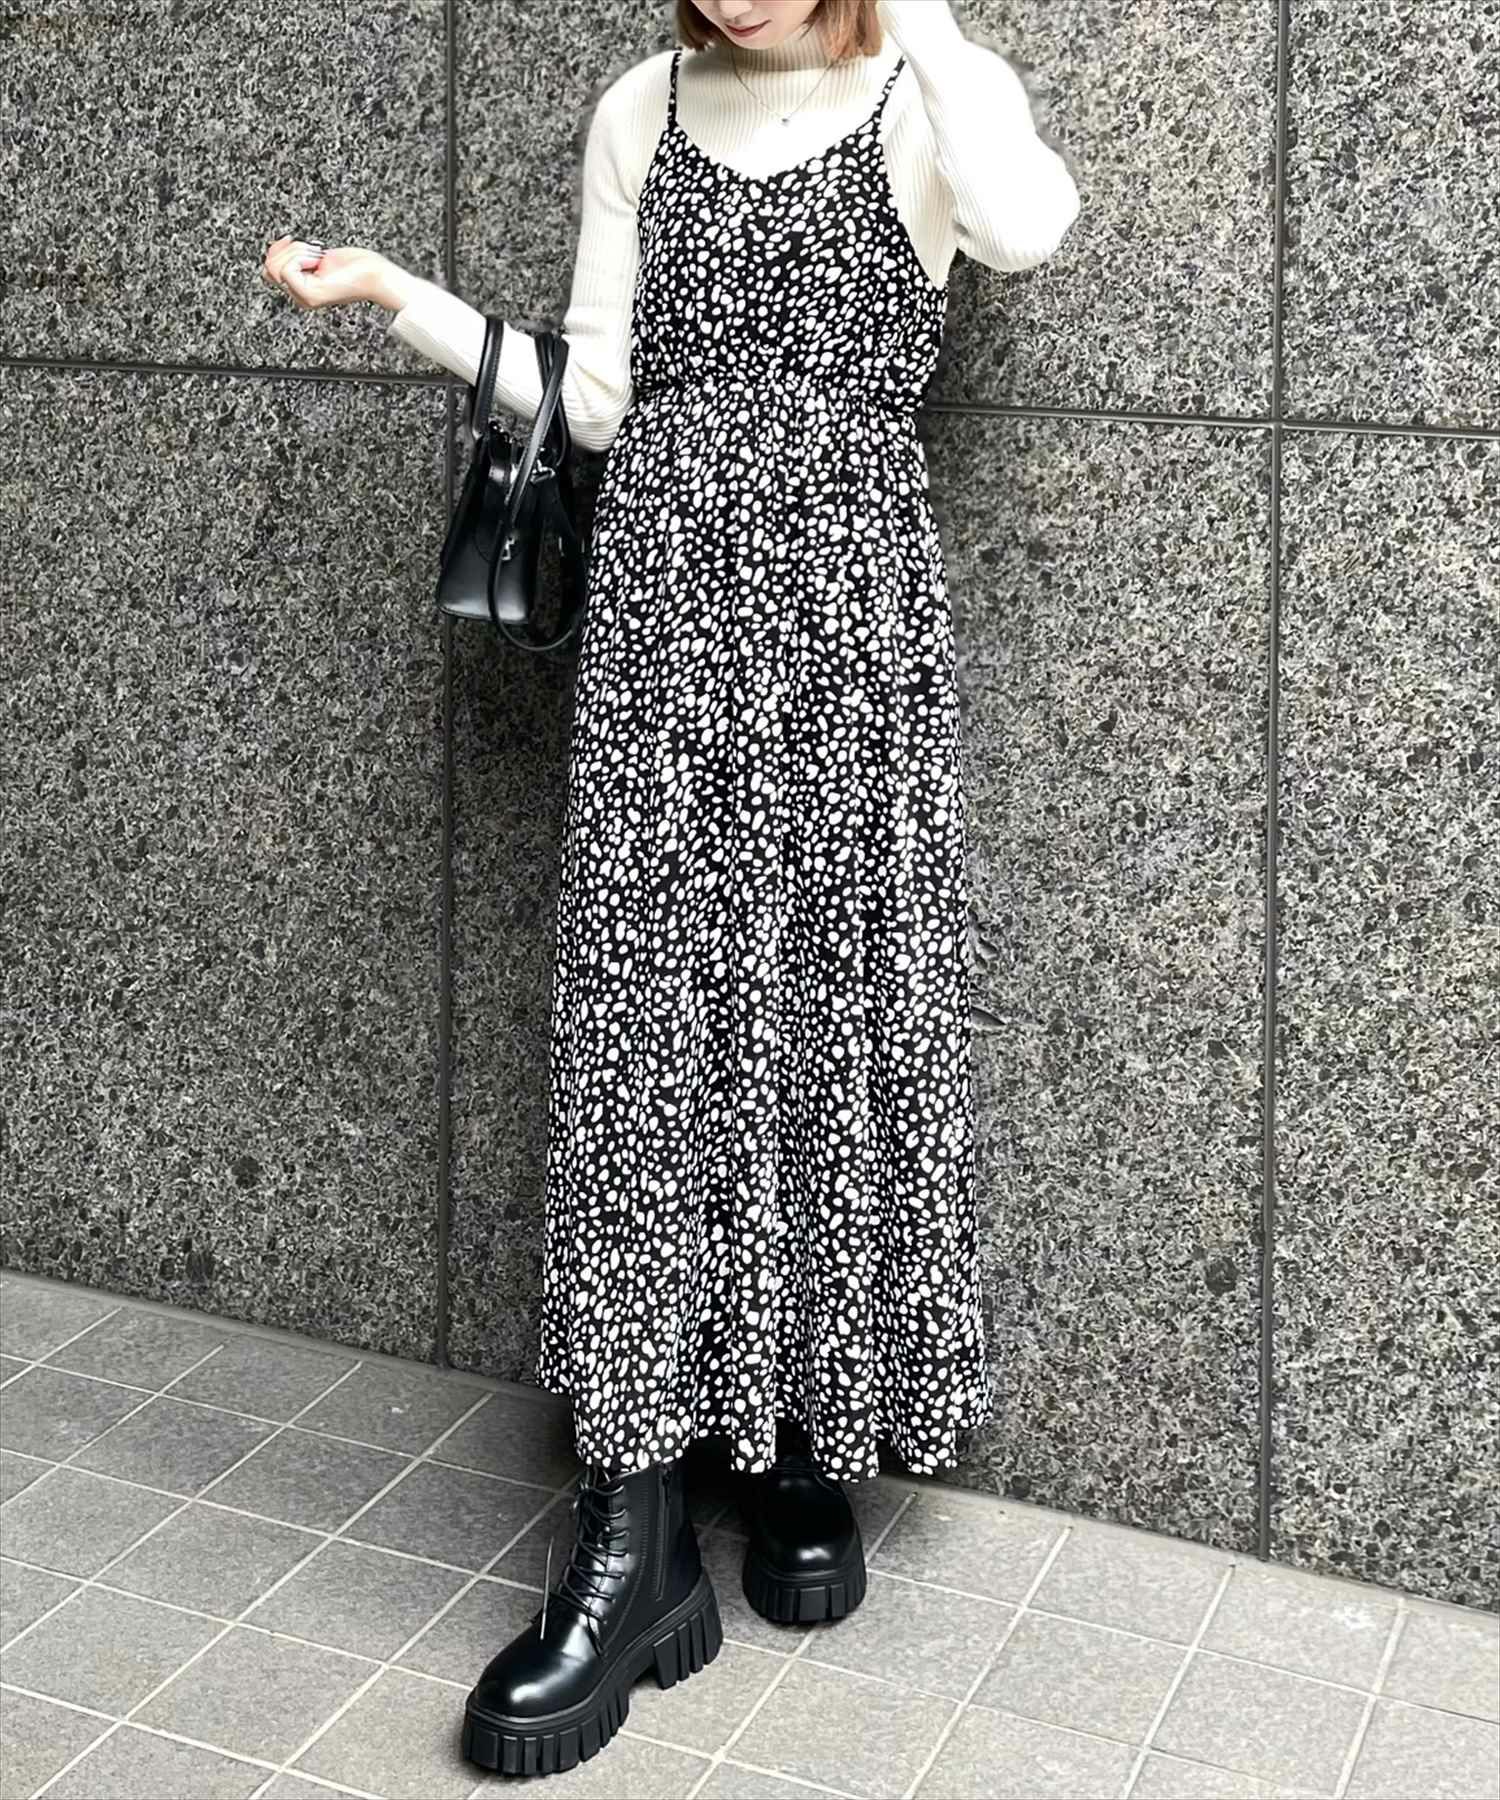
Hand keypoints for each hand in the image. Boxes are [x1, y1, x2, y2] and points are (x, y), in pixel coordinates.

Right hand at [260, 237, 400, 310]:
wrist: (376, 275)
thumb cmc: (357, 265)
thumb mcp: (320, 255)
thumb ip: (297, 256)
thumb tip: (279, 248)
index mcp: (301, 288)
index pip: (269, 270)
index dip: (276, 250)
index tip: (292, 240)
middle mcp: (300, 296)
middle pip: (268, 268)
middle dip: (287, 250)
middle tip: (313, 252)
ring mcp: (304, 297)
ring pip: (275, 268)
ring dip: (295, 252)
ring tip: (317, 257)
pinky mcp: (311, 295)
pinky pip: (287, 270)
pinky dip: (300, 257)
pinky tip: (318, 261)